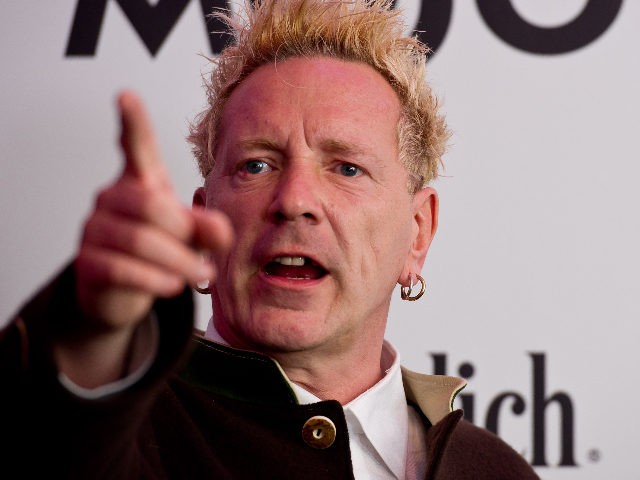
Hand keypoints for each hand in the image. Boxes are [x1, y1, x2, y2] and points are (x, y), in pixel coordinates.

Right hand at [74, 91, 231, 332]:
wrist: (122, 290)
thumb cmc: (160, 248)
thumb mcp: (189, 234)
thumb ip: (208, 228)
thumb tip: (223, 232)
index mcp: (140, 182)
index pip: (134, 146)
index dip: (132, 122)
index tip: (125, 95)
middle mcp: (111, 199)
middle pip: (151, 206)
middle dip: (185, 234)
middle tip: (208, 259)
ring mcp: (94, 230)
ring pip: (139, 241)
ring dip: (178, 263)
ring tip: (200, 274)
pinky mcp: (87, 264)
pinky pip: (122, 269)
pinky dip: (155, 280)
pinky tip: (172, 285)